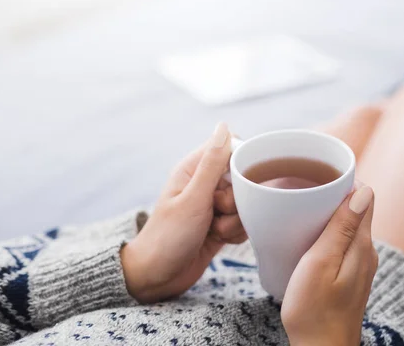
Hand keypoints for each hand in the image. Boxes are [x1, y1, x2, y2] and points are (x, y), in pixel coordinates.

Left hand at [121, 123, 246, 302]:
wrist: (157, 278)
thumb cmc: (168, 237)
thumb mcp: (194, 198)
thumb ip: (212, 163)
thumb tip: (225, 126)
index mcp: (194, 169)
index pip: (231, 148)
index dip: (241, 164)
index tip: (237, 182)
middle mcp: (205, 184)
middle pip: (242, 179)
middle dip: (237, 200)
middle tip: (217, 211)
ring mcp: (213, 205)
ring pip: (245, 203)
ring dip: (236, 220)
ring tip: (215, 230)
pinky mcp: (221, 224)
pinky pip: (243, 221)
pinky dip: (236, 232)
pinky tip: (220, 240)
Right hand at [281, 185, 376, 345]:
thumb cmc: (313, 311)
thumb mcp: (320, 264)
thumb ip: (341, 228)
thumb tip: (364, 191)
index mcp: (361, 245)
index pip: (364, 198)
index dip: (344, 183)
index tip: (318, 178)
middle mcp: (366, 252)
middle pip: (355, 210)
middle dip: (332, 197)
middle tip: (303, 193)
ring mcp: (360, 265)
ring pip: (347, 226)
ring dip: (328, 216)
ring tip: (302, 213)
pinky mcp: (350, 275)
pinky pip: (342, 243)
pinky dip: (327, 234)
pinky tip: (309, 238)